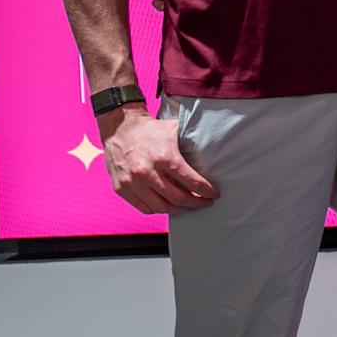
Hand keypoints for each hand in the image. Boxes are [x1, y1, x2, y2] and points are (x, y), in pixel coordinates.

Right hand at [100, 106, 218, 213]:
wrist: (120, 127)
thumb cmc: (151, 129)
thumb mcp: (174, 130)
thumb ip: (192, 141)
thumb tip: (216, 149)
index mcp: (164, 157)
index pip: (191, 182)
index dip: (206, 191)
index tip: (214, 194)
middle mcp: (146, 172)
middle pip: (177, 199)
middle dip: (196, 203)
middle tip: (205, 202)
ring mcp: (131, 182)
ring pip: (161, 207)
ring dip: (179, 210)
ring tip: (188, 206)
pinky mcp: (121, 188)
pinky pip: (144, 207)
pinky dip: (159, 209)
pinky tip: (169, 205)